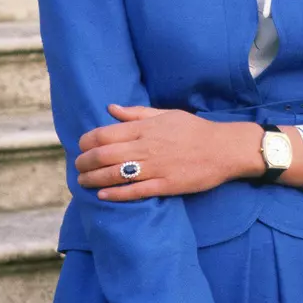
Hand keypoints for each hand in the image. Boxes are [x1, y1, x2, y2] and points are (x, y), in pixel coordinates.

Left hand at [76, 105, 266, 199]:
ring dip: (93, 179)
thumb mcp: (166, 114)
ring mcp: (155, 168)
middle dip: (84, 162)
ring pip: (114, 174)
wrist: (224, 149)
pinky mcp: (165, 185)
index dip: (86, 142)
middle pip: (104, 155)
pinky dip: (115, 193)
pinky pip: (134, 191)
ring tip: (83, 181)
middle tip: (78, 166)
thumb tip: (110, 108)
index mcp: (145, 128)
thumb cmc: (194, 130)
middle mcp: (146, 147)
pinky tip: (102, 194)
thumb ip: (136, 113)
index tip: (81, 146)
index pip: (104, 134)